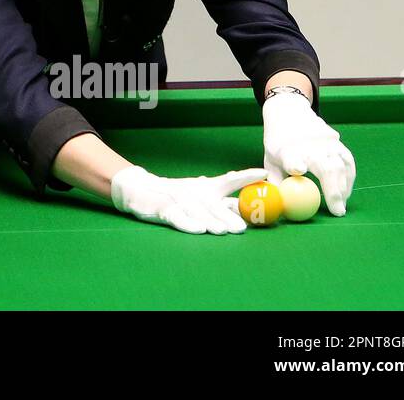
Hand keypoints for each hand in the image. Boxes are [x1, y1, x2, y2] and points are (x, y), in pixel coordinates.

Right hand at [110, 164, 269, 233]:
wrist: (140, 189)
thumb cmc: (177, 195)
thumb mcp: (202, 196)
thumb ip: (223, 204)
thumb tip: (249, 214)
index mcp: (208, 187)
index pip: (230, 181)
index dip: (246, 177)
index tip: (264, 173)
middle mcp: (196, 192)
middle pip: (215, 205)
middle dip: (228, 215)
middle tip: (241, 227)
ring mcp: (180, 200)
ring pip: (197, 213)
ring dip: (210, 221)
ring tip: (221, 230)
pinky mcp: (164, 209)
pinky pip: (177, 218)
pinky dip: (187, 223)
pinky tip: (197, 229)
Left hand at [262, 92, 356, 215]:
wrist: (289, 113)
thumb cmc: (278, 144)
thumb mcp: (270, 161)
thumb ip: (276, 183)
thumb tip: (281, 207)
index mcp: (287, 150)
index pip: (291, 159)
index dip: (295, 165)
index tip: (299, 173)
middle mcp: (309, 145)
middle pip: (326, 167)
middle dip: (333, 190)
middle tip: (337, 211)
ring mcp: (326, 142)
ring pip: (341, 166)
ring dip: (344, 187)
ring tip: (341, 204)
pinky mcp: (338, 142)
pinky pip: (348, 162)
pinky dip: (349, 178)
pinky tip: (345, 191)